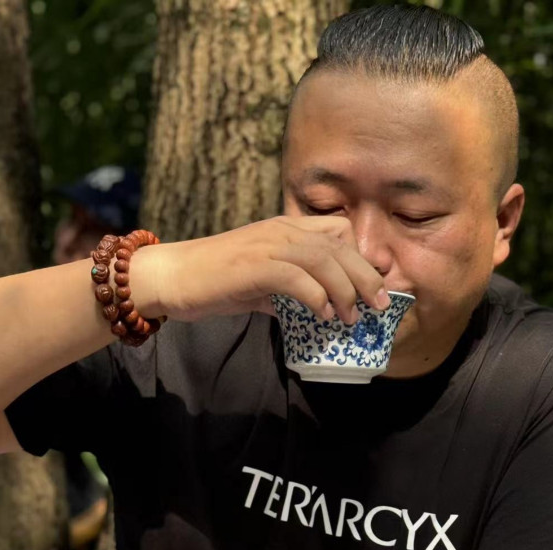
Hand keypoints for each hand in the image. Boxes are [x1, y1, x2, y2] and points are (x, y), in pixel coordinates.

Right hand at [136, 215, 388, 323]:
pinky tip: (322, 316)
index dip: (360, 256)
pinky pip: (296, 277)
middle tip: (381, 305)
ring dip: (345, 290)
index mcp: (286, 229)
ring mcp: (268, 245)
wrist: (172, 277)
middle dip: (366, 276)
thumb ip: (290, 290)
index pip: (338, 230)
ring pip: (324, 259)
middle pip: (339, 246)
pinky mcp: (254, 265)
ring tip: (352, 317)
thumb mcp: (262, 282)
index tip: (373, 285)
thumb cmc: (217, 281)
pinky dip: (315, 297)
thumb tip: (316, 309)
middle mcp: (282, 230)